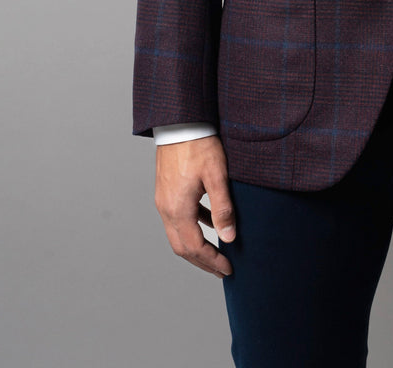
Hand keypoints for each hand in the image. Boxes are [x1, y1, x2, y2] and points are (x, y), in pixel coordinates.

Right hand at [155, 135, 235, 277]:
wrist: (179, 122)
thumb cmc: (199, 145)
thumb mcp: (217, 176)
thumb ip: (223, 208)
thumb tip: (229, 238)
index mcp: (178, 208)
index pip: (194, 247)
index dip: (212, 262)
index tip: (229, 269)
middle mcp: (166, 208)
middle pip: (181, 247)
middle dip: (202, 262)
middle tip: (222, 269)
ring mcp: (163, 200)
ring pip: (177, 235)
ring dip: (196, 246)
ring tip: (217, 251)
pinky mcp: (166, 190)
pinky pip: (177, 218)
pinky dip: (192, 226)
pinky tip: (208, 221)